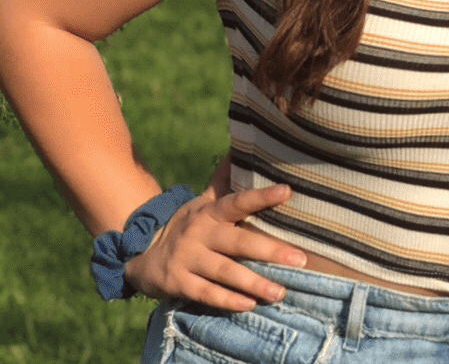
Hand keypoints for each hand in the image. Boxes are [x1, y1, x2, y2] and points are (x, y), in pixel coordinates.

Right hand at [124, 184, 305, 309]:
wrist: (140, 255)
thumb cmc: (188, 227)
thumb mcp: (201, 204)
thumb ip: (223, 184)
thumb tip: (240, 149)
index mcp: (209, 213)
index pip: (237, 201)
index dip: (261, 196)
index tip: (287, 191)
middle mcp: (199, 234)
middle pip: (238, 242)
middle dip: (270, 250)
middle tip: (301, 258)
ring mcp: (187, 259)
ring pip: (225, 271)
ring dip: (254, 282)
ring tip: (281, 292)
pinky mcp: (178, 283)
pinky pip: (206, 293)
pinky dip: (227, 300)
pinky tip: (249, 304)